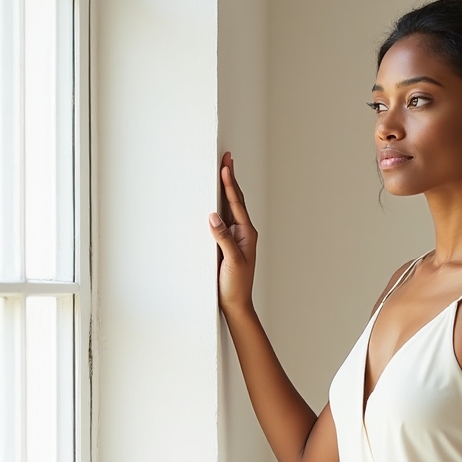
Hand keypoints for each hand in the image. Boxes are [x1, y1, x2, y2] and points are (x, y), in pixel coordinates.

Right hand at [208, 150, 256, 315]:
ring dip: (225, 189)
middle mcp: (243, 233)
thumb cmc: (236, 285)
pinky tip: (213, 199)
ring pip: (229, 208)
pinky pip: (222, 220)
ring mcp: (235, 237)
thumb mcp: (231, 261)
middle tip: (227, 158)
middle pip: (235, 200)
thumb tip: (214, 217)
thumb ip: (224, 239)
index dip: (230, 184)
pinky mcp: (226, 244)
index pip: (237, 204)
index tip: (226, 166)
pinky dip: (218, 205)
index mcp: (247, 234)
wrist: (236, 303)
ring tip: (222, 171)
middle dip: (230, 179)